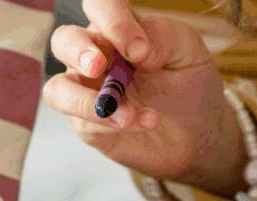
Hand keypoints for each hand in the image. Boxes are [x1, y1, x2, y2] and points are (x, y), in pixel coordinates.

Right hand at [43, 0, 246, 194]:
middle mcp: (95, 56)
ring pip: (58, 89)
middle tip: (100, 66)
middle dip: (78, 51)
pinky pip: (85, 123)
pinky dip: (112, 123)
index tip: (138, 48)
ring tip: (124, 111)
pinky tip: (144, 122)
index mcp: (117, 28)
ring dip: (83, 100)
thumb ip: (163, 36)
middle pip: (64, 41)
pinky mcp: (89, 126)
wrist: (198, 132)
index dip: (111, 20)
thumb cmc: (189, 82)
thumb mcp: (188, 50)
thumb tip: (135, 49)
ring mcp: (88, 92)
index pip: (98, 6)